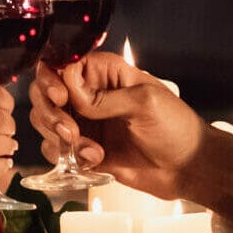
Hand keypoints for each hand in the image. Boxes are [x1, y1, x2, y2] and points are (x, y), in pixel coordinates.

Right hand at [29, 50, 204, 200]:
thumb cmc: (176, 126)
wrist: (188, 167)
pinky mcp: (84, 150)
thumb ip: (105, 97)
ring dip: (59, 138)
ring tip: (89, 149)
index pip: (62, 64)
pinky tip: (95, 160)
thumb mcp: (145, 102)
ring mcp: (86, 123)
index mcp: (105, 73)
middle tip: (70, 131)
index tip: (60, 98)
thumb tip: (69, 88)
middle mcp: (89, 94)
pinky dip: (68, 158)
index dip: (52, 80)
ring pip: (46, 124)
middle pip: (45, 94)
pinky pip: (57, 151)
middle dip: (50, 113)